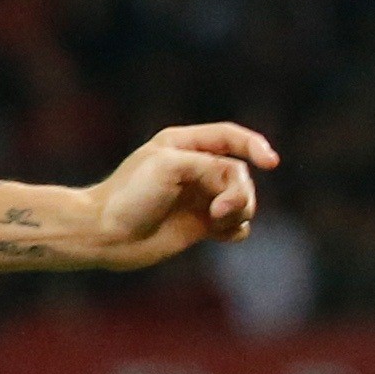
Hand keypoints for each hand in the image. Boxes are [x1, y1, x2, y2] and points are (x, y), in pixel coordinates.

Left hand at [82, 123, 276, 269]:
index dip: (254, 147)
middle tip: (219, 212)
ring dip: (239, 211)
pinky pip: (235, 224)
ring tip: (217, 224)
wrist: (104, 235)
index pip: (230, 138)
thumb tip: (237, 185)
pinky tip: (223, 235)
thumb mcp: (171, 168)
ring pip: (241, 200)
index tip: (270, 162)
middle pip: (239, 173)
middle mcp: (195, 168)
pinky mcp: (199, 226)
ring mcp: (198, 198)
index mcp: (184, 145)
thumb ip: (210, 167)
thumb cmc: (129, 196)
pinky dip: (236, 229)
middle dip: (239, 193)